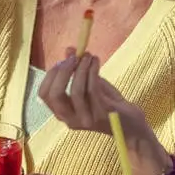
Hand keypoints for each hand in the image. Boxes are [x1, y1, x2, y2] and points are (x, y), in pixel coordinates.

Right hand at [38, 49, 170, 174]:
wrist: (131, 125)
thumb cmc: (108, 104)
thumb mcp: (90, 85)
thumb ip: (78, 70)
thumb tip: (69, 49)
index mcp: (63, 113)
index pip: (44, 95)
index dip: (51, 75)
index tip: (63, 60)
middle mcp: (70, 120)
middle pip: (55, 95)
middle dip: (63, 72)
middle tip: (74, 57)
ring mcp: (86, 119)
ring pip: (76, 91)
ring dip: (82, 69)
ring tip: (89, 57)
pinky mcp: (101, 115)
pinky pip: (92, 89)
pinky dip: (93, 72)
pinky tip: (96, 62)